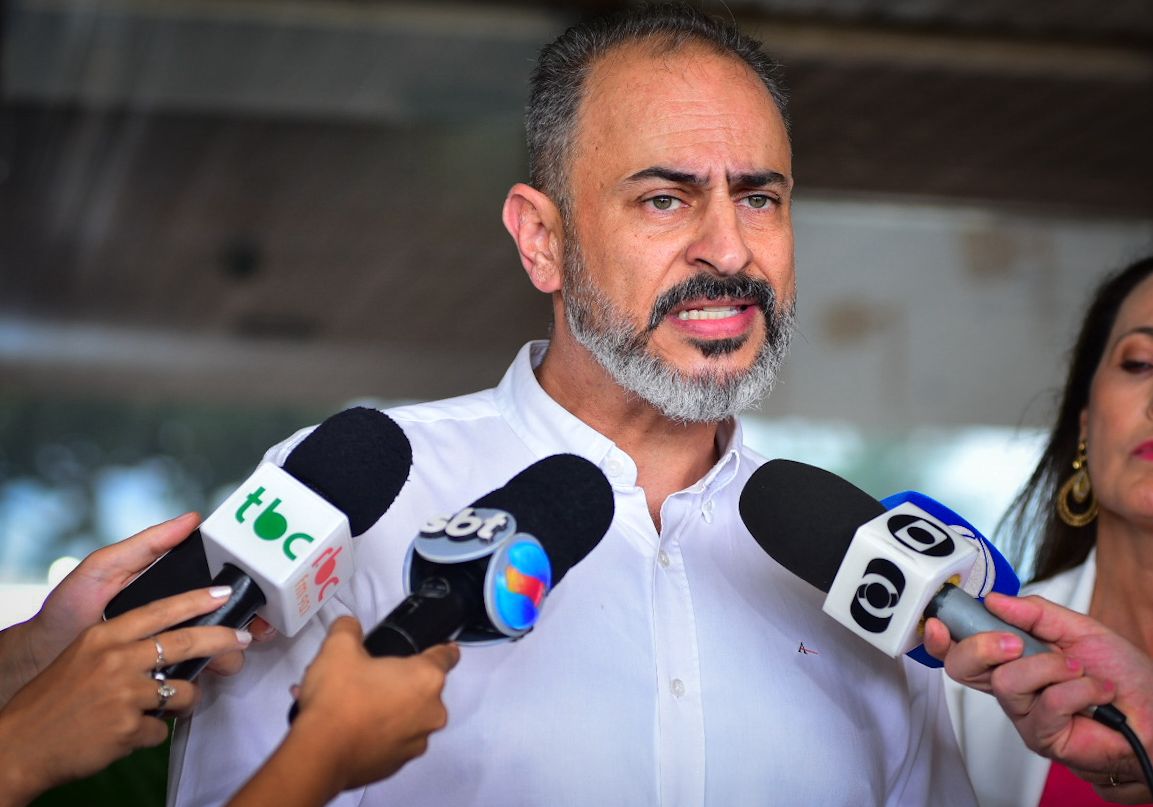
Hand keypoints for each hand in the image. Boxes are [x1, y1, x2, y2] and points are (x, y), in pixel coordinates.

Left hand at [0, 513, 273, 706]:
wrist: (39, 660)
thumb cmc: (68, 611)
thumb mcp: (104, 568)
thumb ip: (146, 546)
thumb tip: (191, 519)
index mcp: (168, 594)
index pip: (214, 590)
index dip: (241, 592)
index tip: (259, 592)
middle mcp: (174, 624)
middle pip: (224, 624)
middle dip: (243, 628)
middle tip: (249, 632)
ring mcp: (169, 654)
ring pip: (216, 655)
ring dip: (229, 656)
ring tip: (225, 659)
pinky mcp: (159, 683)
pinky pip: (193, 683)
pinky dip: (206, 680)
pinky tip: (205, 677)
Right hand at [0, 586, 252, 805]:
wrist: (19, 745)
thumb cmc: (53, 702)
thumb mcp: (83, 656)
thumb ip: (123, 645)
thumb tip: (169, 642)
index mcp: (104, 637)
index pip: (161, 611)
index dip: (197, 601)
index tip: (223, 594)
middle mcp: (116, 660)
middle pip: (187, 642)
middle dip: (222, 639)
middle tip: (241, 640)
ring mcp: (124, 694)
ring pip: (183, 692)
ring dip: (182, 702)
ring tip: (160, 708)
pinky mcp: (128, 727)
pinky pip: (160, 730)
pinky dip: (149, 734)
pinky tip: (126, 733)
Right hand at [228, 618, 458, 806]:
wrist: (320, 755)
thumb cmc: (339, 695)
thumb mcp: (338, 648)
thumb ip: (348, 628)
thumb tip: (349, 625)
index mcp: (426, 679)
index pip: (446, 656)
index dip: (440, 649)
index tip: (434, 649)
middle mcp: (432, 712)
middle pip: (422, 688)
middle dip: (400, 682)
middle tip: (368, 678)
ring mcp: (417, 742)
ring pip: (407, 717)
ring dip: (388, 709)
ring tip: (351, 705)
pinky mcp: (398, 765)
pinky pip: (393, 741)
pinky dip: (378, 734)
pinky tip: (350, 728)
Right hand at [925, 593, 1152, 794]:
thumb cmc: (1121, 674)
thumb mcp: (1078, 628)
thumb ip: (1036, 613)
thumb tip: (995, 599)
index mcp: (1011, 656)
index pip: (960, 648)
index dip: (940, 638)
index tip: (938, 623)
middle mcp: (1010, 685)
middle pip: (963, 667)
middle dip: (982, 646)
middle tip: (1013, 642)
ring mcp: (1024, 713)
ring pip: (1008, 681)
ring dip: (1051, 668)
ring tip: (1079, 670)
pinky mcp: (1042, 737)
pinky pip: (1046, 704)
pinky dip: (1079, 690)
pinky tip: (1096, 692)